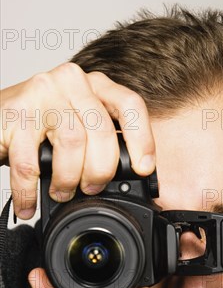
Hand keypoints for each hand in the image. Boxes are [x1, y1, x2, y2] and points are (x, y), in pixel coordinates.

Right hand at [0, 62, 155, 217]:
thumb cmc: (40, 126)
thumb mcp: (79, 124)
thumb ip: (103, 138)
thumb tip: (133, 173)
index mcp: (95, 85)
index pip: (130, 105)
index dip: (143, 140)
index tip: (143, 169)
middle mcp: (72, 83)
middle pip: (102, 130)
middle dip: (101, 170)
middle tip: (92, 188)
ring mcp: (43, 94)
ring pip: (72, 143)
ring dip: (69, 178)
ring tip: (62, 193)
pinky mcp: (15, 113)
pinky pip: (29, 162)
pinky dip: (30, 191)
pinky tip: (29, 204)